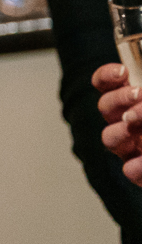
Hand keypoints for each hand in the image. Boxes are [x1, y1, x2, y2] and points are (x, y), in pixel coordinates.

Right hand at [95, 63, 141, 183]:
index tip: (122, 72)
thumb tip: (138, 90)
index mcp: (135, 99)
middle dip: (118, 100)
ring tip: (137, 124)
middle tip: (139, 95)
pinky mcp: (141, 172)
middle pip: (106, 108)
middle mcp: (130, 121)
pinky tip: (138, 165)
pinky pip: (130, 170)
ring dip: (120, 130)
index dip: (107, 77)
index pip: (108, 84)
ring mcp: (134, 147)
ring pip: (110, 138)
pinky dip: (135, 168)